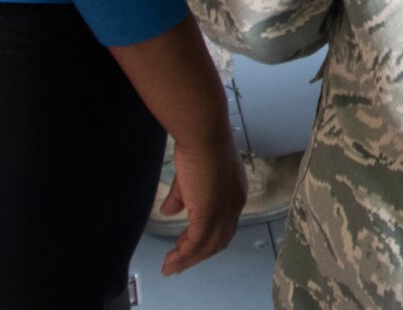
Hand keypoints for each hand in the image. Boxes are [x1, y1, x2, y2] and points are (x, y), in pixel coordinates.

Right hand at [159, 131, 244, 274]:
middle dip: (197, 255)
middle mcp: (234, 206)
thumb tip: (167, 211)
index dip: (206, 240)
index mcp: (235, 195)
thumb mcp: (188, 177)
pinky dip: (183, 255)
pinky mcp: (210, 214)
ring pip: (207, 247)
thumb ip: (180, 197)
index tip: (186, 248)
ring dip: (187, 260)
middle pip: (217, 242)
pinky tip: (171, 260)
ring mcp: (224, 211)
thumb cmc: (199, 146)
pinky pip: (196, 243)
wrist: (203, 135)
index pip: (223, 226)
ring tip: (169, 267)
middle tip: (177, 264)